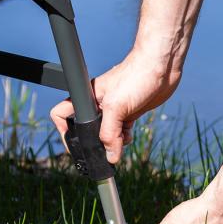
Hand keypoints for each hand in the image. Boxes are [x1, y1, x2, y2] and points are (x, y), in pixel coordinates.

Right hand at [50, 51, 179, 163]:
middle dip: (94, 141)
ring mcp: (113, 109)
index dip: (63, 130)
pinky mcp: (128, 113)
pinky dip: (124, 138)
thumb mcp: (116, 107)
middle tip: (103, 149)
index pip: (61, 114)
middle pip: (86, 129)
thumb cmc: (135, 75)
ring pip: (105, 133)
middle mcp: (97, 104)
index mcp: (86, 98)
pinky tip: (129, 135)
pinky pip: (120, 132)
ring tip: (120, 140)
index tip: (76, 145)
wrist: (161, 67)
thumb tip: (110, 156)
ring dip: (113, 142)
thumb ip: (109, 133)